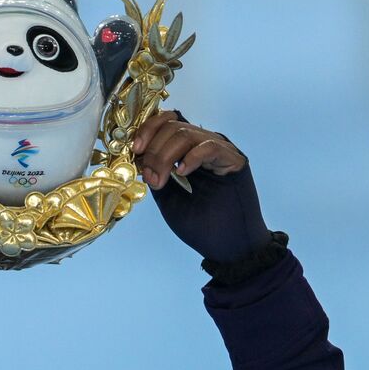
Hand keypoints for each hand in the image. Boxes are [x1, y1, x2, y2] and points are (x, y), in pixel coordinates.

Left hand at [137, 110, 274, 265]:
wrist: (228, 247)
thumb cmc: (201, 226)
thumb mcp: (167, 197)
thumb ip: (156, 175)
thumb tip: (138, 157)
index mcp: (187, 151)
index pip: (166, 122)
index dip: (147, 131)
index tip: (135, 150)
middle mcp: (203, 145)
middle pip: (172, 126)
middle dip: (153, 150)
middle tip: (150, 176)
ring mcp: (219, 151)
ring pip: (186, 133)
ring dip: (165, 156)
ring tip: (162, 180)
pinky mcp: (233, 161)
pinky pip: (210, 146)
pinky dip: (191, 157)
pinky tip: (182, 173)